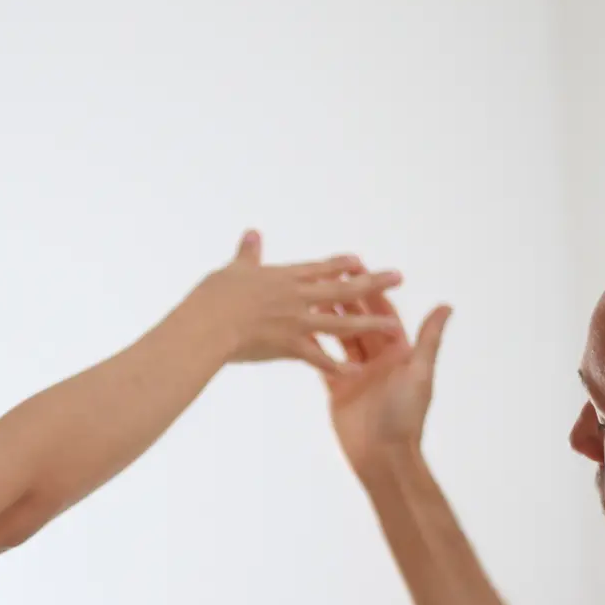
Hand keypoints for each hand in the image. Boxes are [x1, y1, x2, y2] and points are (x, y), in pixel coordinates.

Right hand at [189, 231, 403, 374]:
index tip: (359, 261)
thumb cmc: (213, 297)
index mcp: (283, 277)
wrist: (207, 324)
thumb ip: (247, 254)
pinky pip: (319, 358)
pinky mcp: (289, 346)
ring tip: (392, 324)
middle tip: (397, 277)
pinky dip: (337, 366)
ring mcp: (296, 322)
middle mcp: (297, 297)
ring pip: (340, 323)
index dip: (341, 265)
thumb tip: (253, 233)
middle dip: (372, 283)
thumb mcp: (233, 270)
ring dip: (368, 323)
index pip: (319, 269)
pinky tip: (355, 371)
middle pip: (342, 289)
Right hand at [324, 276, 452, 475]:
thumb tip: (446, 306)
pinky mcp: (338, 388)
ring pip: (341, 338)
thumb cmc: (405, 415)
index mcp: (400, 353)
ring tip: (312, 295)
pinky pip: (326, 361)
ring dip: (329, 317)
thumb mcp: (420, 372)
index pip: (385, 315)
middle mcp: (379, 359)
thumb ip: (429, 339)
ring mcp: (357, 373)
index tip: (360, 270)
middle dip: (347, 299)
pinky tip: (302, 327)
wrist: (383, 455)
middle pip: (360, 323)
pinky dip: (316, 345)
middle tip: (329, 275)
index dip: (373, 292)